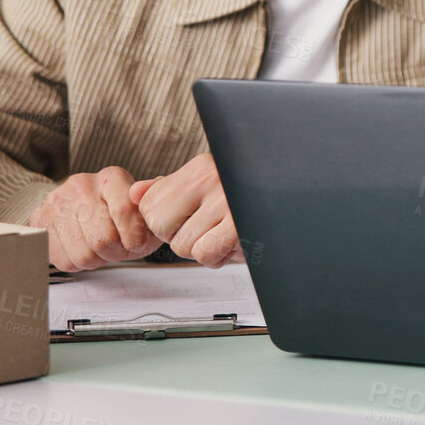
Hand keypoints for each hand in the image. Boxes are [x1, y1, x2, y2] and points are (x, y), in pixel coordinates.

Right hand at [26, 166, 160, 271]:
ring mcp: (57, 202)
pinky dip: (79, 262)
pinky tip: (84, 247)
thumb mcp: (143, 207)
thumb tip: (148, 190)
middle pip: (103, 239)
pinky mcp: (40, 221)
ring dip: (98, 259)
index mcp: (112, 178)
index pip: (125, 212)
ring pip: (83, 254)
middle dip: (117, 253)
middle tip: (120, 248)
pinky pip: (64, 259)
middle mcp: (82, 185)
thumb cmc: (118, 212)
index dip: (135, 239)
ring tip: (102, 248)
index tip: (137, 244)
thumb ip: (154, 199)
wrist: (79, 206)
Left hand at [129, 153, 245, 267]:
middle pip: (162, 227)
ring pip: (185, 245)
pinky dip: (217, 257)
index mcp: (199, 168)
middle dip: (181, 238)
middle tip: (206, 230)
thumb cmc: (246, 192)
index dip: (165, 222)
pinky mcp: (240, 224)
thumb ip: (167, 189)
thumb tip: (134, 193)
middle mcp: (211, 179)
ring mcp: (226, 200)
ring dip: (204, 250)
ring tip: (224, 235)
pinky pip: (206, 253)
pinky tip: (231, 245)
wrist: (290, 187)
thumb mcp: (205, 183)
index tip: (187, 219)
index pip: (149, 205)